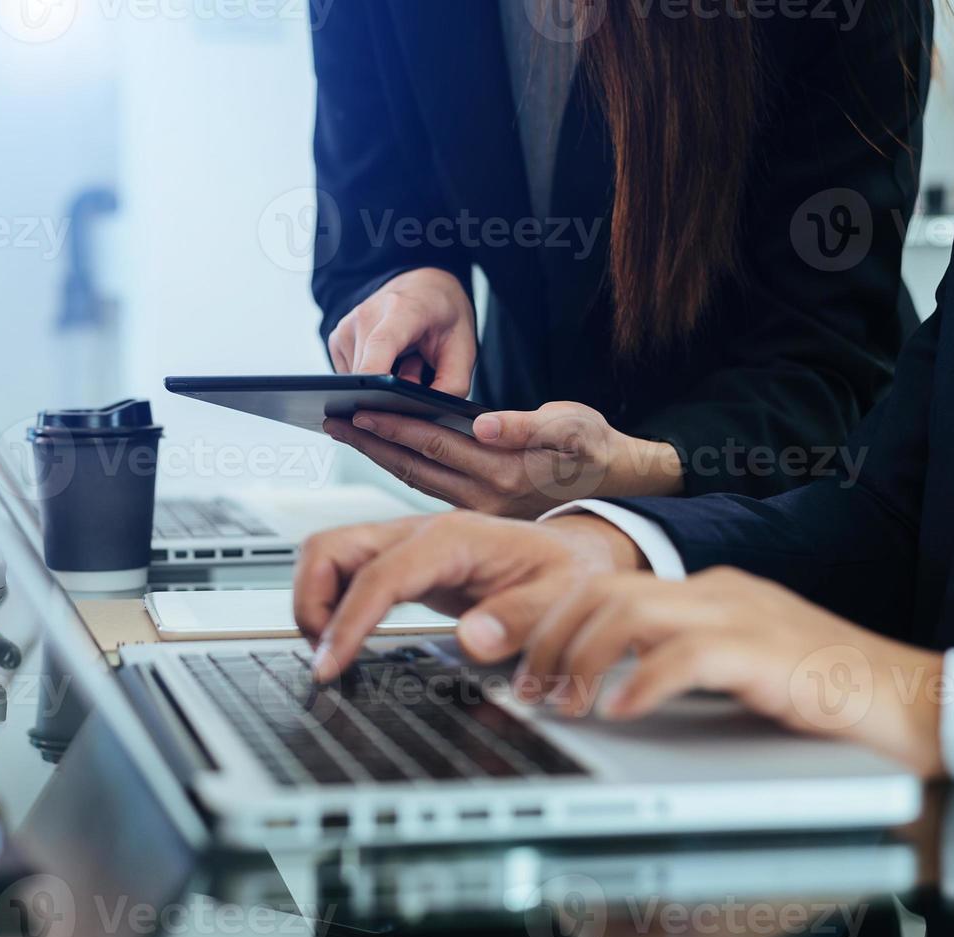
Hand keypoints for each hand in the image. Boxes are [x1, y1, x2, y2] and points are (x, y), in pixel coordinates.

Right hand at [292, 511, 646, 680]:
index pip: (378, 576)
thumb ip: (519, 620)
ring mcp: (404, 543)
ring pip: (326, 554)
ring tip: (331, 650)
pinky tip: (346, 635)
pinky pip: (345, 570)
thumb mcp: (559, 597)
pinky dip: (331, 601)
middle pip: (330, 548)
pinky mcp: (401, 559)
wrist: (573, 553)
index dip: (346, 622)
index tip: (330, 665)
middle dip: (311, 603)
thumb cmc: (566, 572)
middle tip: (324, 658)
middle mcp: (418, 532)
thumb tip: (472, 642)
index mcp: (451, 539)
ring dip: (315, 600)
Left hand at [323, 401, 683, 516]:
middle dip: (371, 439)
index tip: (359, 407)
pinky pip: (429, 487)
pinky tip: (384, 451)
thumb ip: (529, 425)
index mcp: (504, 472)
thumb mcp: (574, 426)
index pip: (434, 444)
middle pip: (413, 465)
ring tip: (348, 429)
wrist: (620, 489)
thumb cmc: (596, 450)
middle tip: (333, 419)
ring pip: (416, 479)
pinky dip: (403, 466)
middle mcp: (486, 497)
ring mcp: (480, 509)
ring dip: (380, 454)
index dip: (394, 424)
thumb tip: (485, 425)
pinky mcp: (479, 512)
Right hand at [327, 267, 476, 395]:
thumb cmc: (444, 316)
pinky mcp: (337, 339)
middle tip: (418, 373)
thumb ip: (451, 385)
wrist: (424, 287)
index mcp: (403, 310)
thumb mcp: (465, 349)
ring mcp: (347, 326)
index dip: (374, 375)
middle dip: (389, 393)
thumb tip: (424, 416)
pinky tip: (388, 362)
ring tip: (404, 362)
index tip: (374, 402)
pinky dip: (370, 378)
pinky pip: (350, 376)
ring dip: (380, 386)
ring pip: (357, 381)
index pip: (381, 344)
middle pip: (367, 374)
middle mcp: (367, 315)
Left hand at [516, 568, 945, 776]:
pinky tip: (621, 714)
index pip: (607, 585)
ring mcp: (744, 617)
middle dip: (552, 637)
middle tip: (530, 689)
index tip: (521, 664)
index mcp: (709, 592)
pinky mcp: (768, 653)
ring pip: (630, 610)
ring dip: (584, 658)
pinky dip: (643, 683)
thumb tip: (609, 691)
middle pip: (603, 589)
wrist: (919, 708)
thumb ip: (680, 665)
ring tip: (566, 703)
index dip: (552, 622)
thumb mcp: (737, 672)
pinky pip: (686, 655)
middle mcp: (720, 592)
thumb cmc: (830, 699)